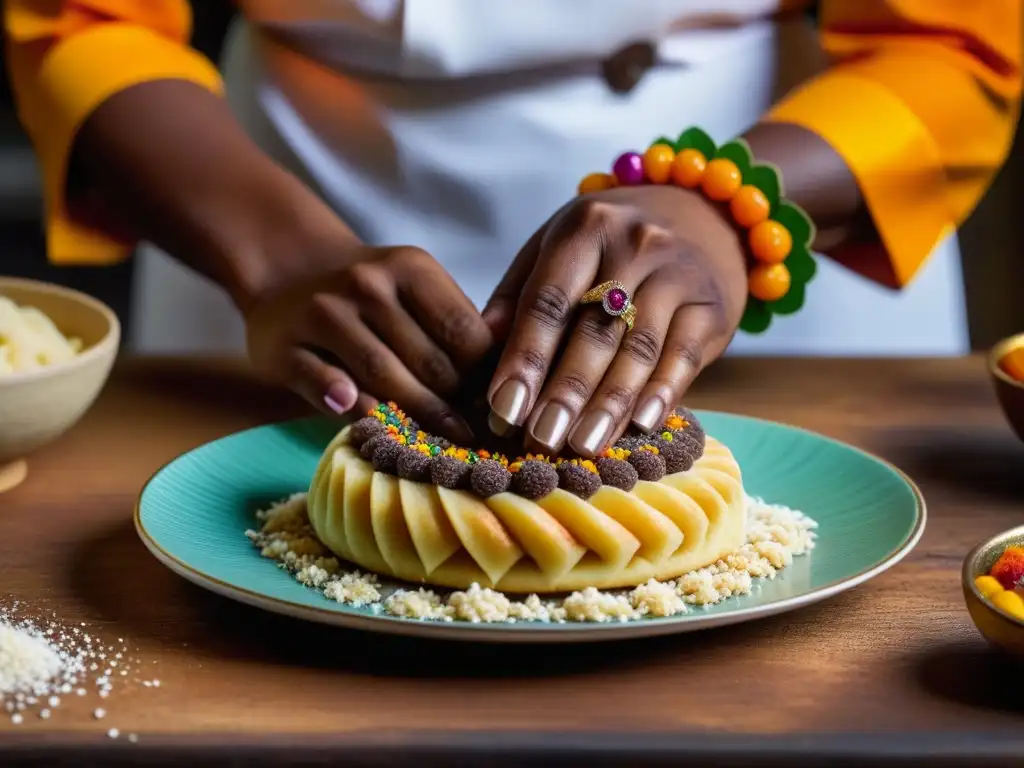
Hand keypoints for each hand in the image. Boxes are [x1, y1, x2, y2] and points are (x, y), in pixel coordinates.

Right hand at [244, 232, 492, 441]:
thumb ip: (457, 329)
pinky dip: (352, 406)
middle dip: (456, 408)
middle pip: (429, 361)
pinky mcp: (284, 345)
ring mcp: (322, 312)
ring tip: (440, 450)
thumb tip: (511, 381)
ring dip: (417, 418)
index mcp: (411, 268)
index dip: (486, 380)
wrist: (286, 278)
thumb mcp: (416, 296)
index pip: (465, 333)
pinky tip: (372, 427)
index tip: (499, 414)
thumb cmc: (371, 302)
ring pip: (383, 376)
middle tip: (476, 443)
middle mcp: (367, 283)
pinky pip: (326, 384)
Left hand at [483, 185, 747, 456]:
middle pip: (594, 329)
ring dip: (609, 403)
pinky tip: (641, 425)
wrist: (697, 219)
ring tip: (582, 445)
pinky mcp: (712, 306)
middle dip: (565, 391)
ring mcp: (678, 273)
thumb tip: (476, 351)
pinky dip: (662, 393)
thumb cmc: (605, 249)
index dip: (525, 358)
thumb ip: (515, 299)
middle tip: (540, 439)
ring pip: (638, 348)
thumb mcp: (554, 252)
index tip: (504, 409)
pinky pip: (684, 356)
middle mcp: (635, 243)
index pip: (548, 301)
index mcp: (583, 228)